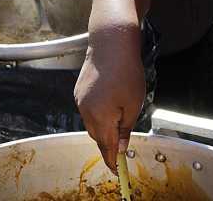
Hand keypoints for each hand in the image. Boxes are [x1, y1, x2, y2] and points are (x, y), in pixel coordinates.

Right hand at [74, 26, 145, 174]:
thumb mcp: (134, 104)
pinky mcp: (78, 91)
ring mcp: (80, 100)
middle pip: (97, 136)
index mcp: (100, 117)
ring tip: (119, 117)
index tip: (117, 170)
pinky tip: (110, 103)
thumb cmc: (126, 72)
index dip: (112, 161)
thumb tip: (122, 147)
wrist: (111, 43)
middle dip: (109, 143)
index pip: (106, 147)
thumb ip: (126, 129)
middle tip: (123, 145)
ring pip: (91, 123)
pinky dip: (98, 113)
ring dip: (103, 127)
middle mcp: (85, 111)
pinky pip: (88, 110)